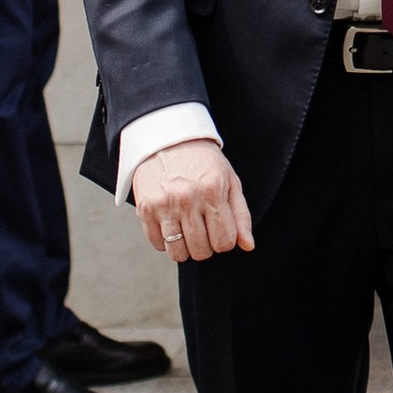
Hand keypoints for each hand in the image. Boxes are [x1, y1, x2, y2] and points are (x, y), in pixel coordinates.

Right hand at [132, 136, 253, 261]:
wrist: (168, 139)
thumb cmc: (204, 162)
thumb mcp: (230, 181)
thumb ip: (241, 215)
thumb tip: (248, 246)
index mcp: (212, 191)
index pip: (224, 241)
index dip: (225, 241)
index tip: (220, 231)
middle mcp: (187, 200)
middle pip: (201, 251)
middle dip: (206, 246)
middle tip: (204, 229)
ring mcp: (163, 205)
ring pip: (178, 253)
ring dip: (185, 247)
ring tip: (187, 230)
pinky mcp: (145, 209)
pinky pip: (157, 244)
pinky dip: (165, 242)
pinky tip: (171, 225)